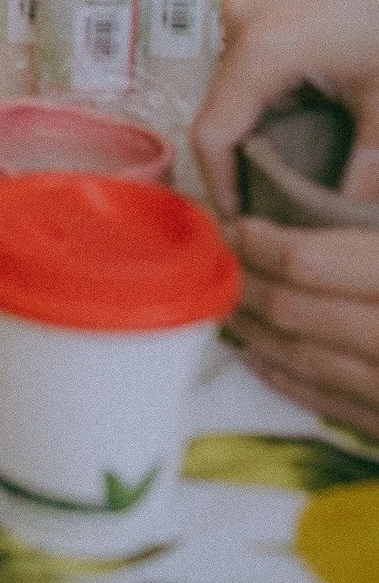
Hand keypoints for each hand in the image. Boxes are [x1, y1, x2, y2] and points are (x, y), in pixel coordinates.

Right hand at [193, 0, 378, 214]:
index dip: (223, 190)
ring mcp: (250, 5)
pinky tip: (316, 124)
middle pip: (224, 111)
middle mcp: (238, 22)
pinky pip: (256, 64)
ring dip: (266, 132)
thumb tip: (352, 228)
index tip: (246, 233)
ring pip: (241, 89)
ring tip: (305, 173)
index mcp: (259, 47)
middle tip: (284, 211)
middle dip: (249, 166)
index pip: (212, 135)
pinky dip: (277, 101)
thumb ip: (368, 166)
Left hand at [226, 217, 378, 441]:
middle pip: (291, 310)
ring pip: (301, 357)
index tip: (235, 228)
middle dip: (246, 283)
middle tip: (218, 261)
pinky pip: (325, 401)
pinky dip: (283, 375)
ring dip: (255, 328)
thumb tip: (339, 181)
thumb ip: (371, 214)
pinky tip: (257, 354)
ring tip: (229, 302)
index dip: (258, 244)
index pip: (305, 262)